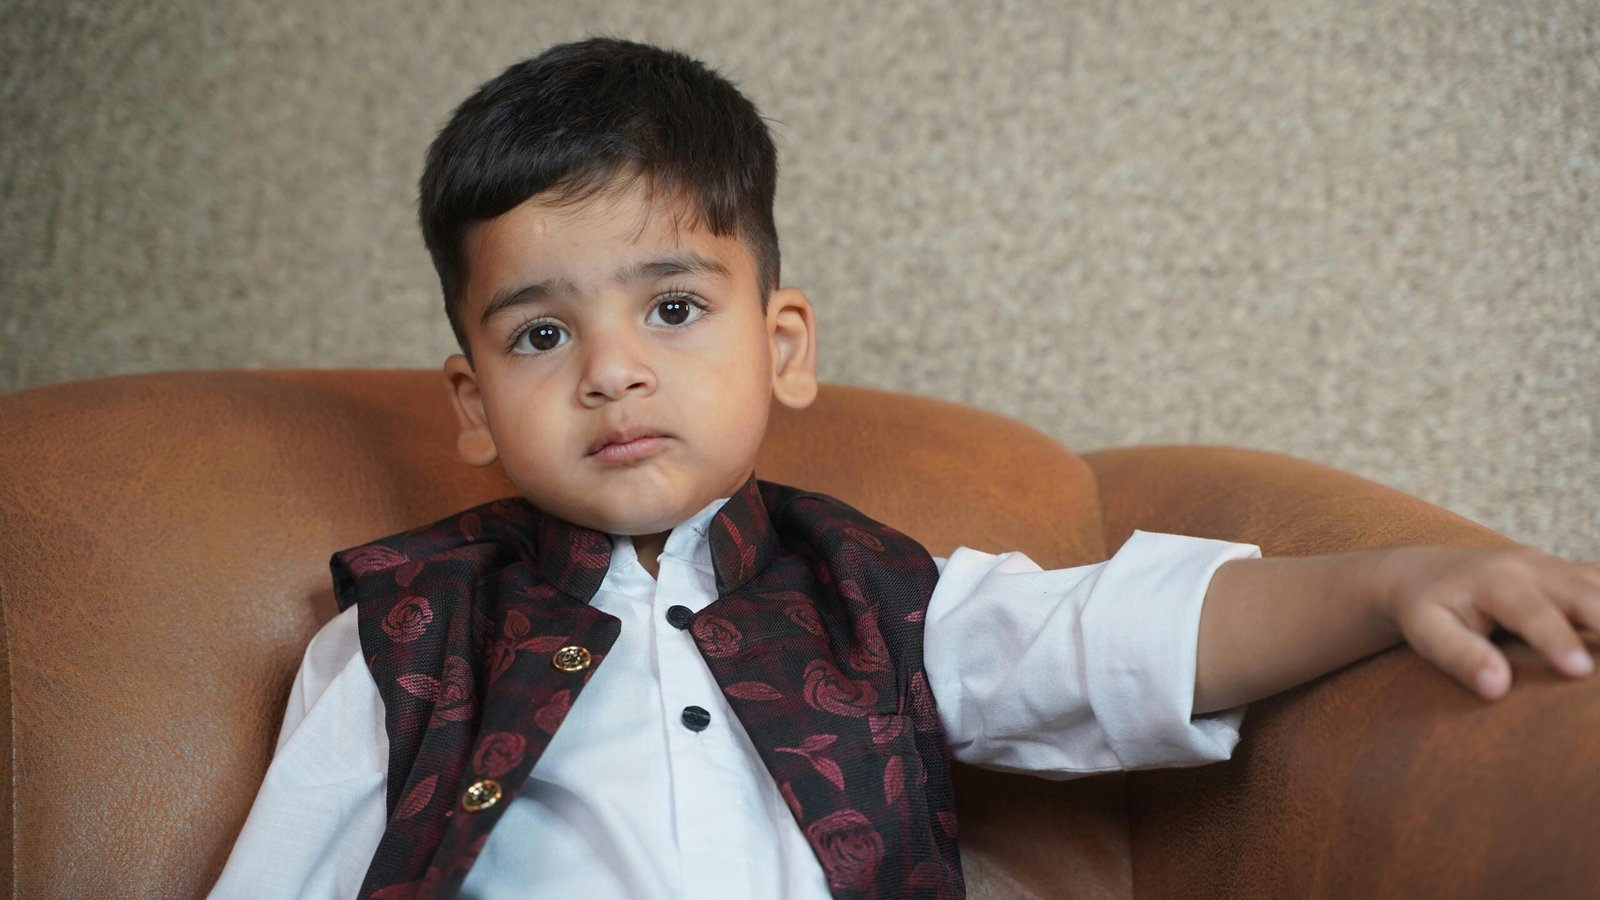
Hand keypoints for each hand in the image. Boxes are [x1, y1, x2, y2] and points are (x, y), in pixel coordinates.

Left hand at [1378, 546, 1599, 698]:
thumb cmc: (1426, 610)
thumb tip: (1496, 688)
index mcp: (1497, 580)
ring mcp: (1562, 569)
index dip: (1558, 640)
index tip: (1580, 671)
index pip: (1533, 612)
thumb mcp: (1426, 631)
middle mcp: (1536, 568)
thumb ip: (1458, 656)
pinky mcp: (1577, 577)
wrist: (1425, 574)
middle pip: (1589, 594)